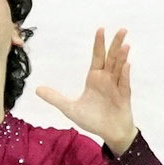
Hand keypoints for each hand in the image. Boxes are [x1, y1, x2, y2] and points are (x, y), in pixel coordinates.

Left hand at [36, 28, 137, 156]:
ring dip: (122, 57)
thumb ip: (55, 98)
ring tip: (124, 44)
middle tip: (122, 29)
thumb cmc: (93, 120)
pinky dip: (125, 75)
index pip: (97, 56)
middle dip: (115, 43)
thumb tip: (37, 89)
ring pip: (120, 68)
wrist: (109, 135)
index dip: (99, 43)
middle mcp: (107, 79)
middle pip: (111, 58)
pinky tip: (126, 65)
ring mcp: (117, 87)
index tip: (101, 29)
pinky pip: (124, 84)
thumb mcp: (70, 108)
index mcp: (95, 78)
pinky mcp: (124, 98)